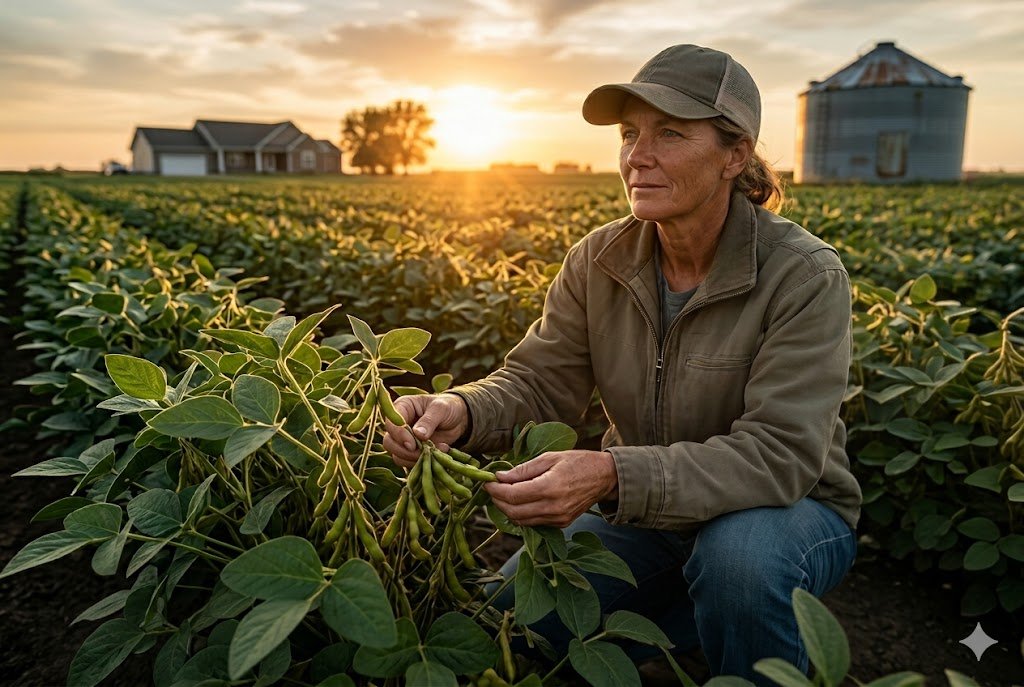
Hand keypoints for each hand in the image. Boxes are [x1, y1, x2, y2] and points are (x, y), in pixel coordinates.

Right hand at [382, 393, 468, 468]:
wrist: (458, 418)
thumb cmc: (448, 407)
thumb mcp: (441, 409)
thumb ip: (429, 420)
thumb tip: (418, 434)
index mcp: (402, 407)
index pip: (391, 424)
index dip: (399, 435)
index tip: (412, 445)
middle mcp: (399, 424)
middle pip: (389, 442)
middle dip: (405, 451)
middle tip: (423, 451)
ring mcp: (404, 439)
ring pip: (397, 455)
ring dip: (415, 458)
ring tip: (436, 451)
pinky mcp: (412, 451)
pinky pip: (408, 462)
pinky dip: (422, 462)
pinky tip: (438, 454)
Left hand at [484, 450, 618, 527]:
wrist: (605, 477)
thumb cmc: (578, 462)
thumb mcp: (550, 458)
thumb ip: (523, 469)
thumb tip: (500, 476)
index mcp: (549, 487)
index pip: (512, 495)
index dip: (495, 490)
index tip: (487, 482)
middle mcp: (553, 507)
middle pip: (513, 512)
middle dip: (497, 502)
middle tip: (492, 489)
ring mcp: (558, 518)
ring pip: (521, 521)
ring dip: (508, 510)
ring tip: (503, 495)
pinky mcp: (561, 524)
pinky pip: (534, 523)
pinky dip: (522, 514)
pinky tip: (520, 502)